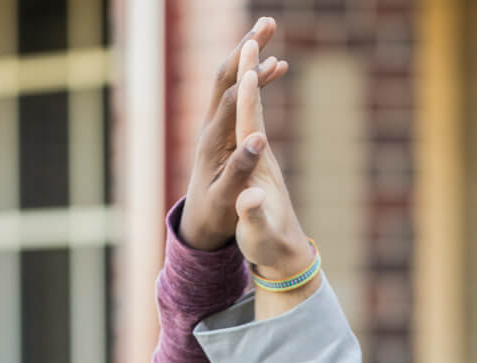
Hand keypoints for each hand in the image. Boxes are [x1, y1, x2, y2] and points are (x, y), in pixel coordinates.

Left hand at [179, 18, 290, 250]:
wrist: (200, 224)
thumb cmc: (215, 215)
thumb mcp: (227, 198)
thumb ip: (240, 170)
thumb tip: (259, 140)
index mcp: (212, 141)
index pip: (230, 99)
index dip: (250, 79)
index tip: (270, 61)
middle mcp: (211, 126)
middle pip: (225, 76)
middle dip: (245, 49)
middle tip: (267, 23)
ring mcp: (217, 125)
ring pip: (231, 79)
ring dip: (249, 53)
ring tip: (269, 28)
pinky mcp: (225, 129)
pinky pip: (240, 93)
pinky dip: (257, 76)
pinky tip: (276, 66)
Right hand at [228, 39, 313, 279]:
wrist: (286, 254)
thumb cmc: (268, 245)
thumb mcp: (257, 232)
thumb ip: (253, 213)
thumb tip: (250, 198)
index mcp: (256, 164)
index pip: (250, 119)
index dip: (249, 88)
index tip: (249, 55)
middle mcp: (259, 151)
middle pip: (254, 101)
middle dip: (254, 64)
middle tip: (261, 27)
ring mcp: (259, 154)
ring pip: (253, 104)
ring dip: (254, 71)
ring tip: (255, 41)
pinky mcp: (257, 159)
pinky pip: (250, 118)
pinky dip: (249, 97)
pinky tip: (250, 82)